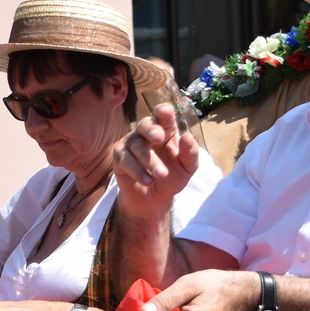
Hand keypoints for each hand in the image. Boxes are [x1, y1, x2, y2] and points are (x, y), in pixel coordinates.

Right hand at [114, 104, 198, 224]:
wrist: (155, 199)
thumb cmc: (172, 177)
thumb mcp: (187, 168)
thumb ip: (190, 153)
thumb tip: (187, 136)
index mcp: (165, 129)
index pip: (163, 115)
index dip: (163, 111)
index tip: (165, 112)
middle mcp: (146, 132)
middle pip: (144, 123)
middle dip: (151, 129)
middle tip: (158, 137)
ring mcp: (131, 143)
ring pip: (136, 145)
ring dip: (150, 160)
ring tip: (162, 175)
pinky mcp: (119, 157)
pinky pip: (125, 159)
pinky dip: (137, 171)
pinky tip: (148, 181)